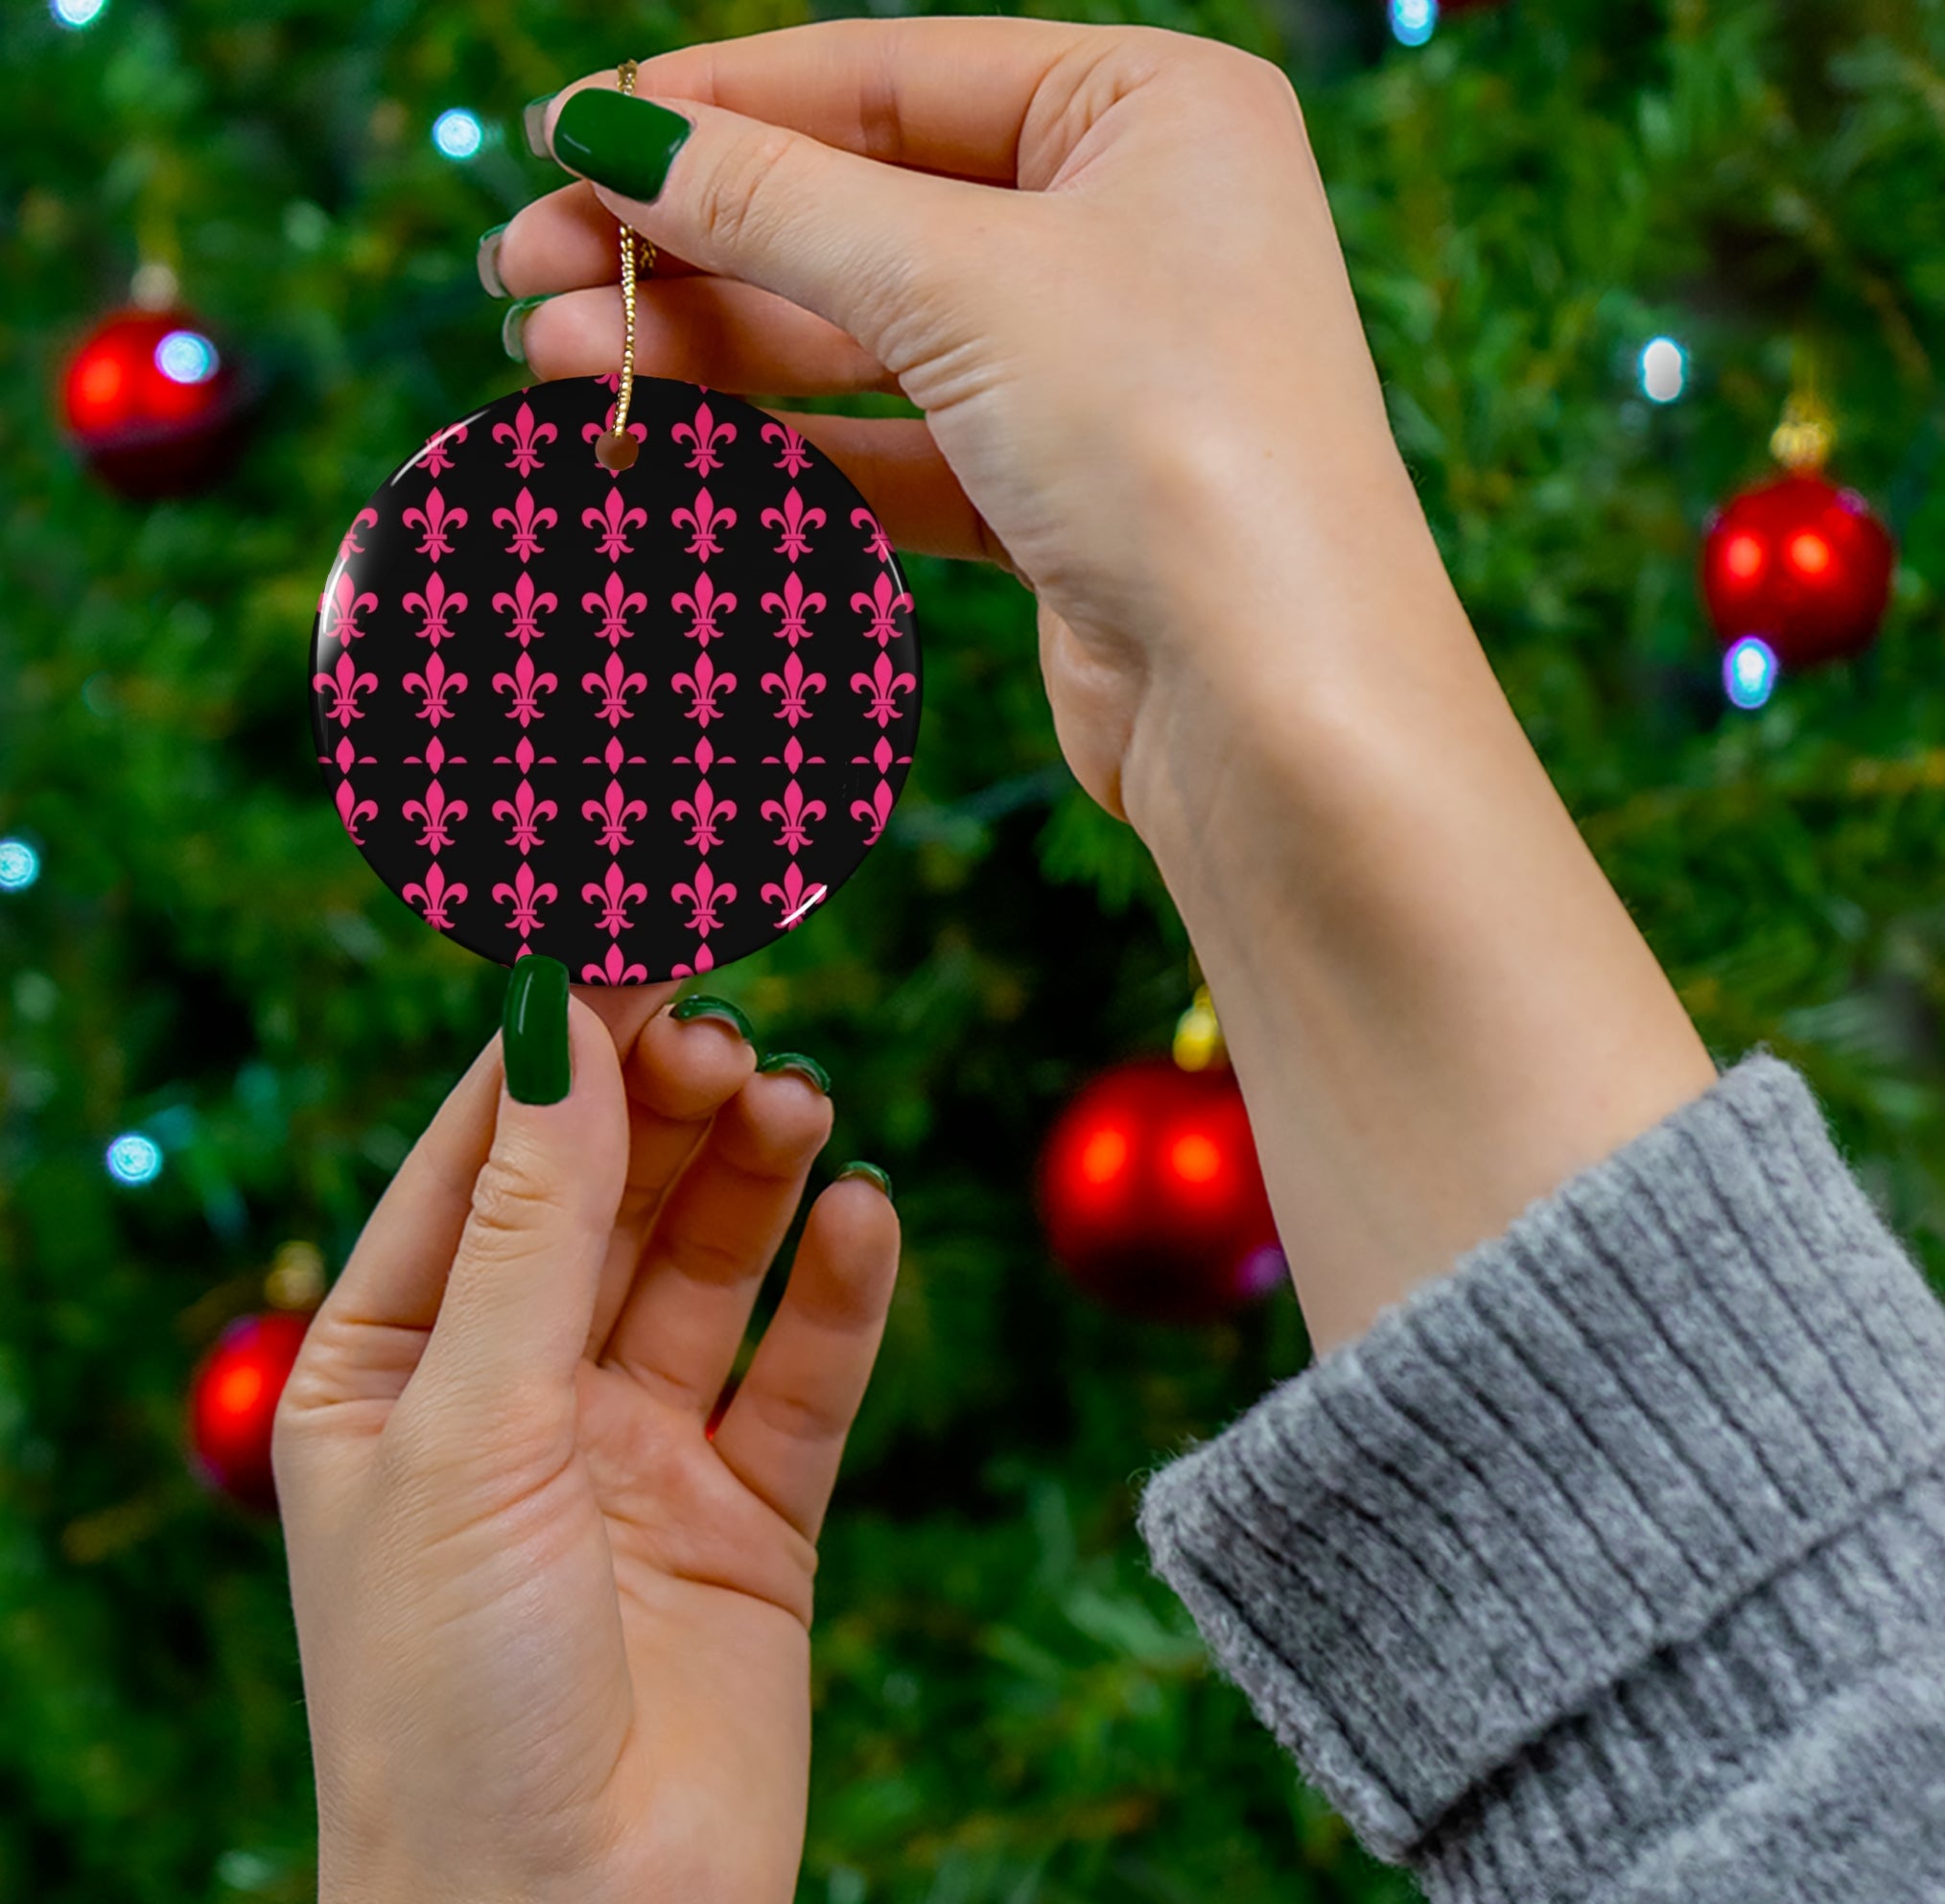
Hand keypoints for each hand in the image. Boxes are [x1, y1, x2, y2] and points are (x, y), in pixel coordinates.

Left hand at [274, 978, 898, 1903]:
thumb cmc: (451, 1700)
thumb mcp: (470, 1431)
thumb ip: (532, 1223)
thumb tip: (562, 1020)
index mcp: (394, 1367)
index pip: (483, 1154)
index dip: (559, 1041)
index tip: (636, 931)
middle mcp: (516, 1393)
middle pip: (606, 1193)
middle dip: (664, 1102)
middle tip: (729, 1026)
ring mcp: (638, 1450)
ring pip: (709, 1264)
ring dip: (754, 1174)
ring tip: (795, 1103)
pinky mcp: (751, 1514)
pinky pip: (803, 1371)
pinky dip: (839, 1290)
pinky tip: (864, 1217)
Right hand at [491, 16, 1427, 838]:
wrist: (1276, 704)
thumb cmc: (1170, 442)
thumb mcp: (959, 282)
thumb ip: (775, 202)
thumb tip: (610, 131)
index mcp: (1152, 110)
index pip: (889, 77)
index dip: (715, 104)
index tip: (562, 133)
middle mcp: (1134, 227)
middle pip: (864, 209)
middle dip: (690, 242)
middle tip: (522, 270)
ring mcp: (1098, 370)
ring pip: (867, 338)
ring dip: (712, 350)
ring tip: (553, 362)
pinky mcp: (1062, 498)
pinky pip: (896, 447)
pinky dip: (785, 448)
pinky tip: (662, 446)